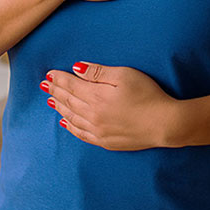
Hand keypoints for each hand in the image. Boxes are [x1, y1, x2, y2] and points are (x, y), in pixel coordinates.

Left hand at [41, 62, 180, 150]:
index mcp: (96, 96)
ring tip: (51, 101)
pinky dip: (70, 127)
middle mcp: (93, 115)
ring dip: (60, 108)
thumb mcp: (125, 75)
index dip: (59, 79)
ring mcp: (98, 130)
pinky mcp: (105, 141)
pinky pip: (81, 134)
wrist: (164, 124)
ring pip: (72, 117)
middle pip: (69, 101)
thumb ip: (98, 72)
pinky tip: (65, 122)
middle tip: (44, 86)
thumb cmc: (149, 95)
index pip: (71, 85)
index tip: (49, 74)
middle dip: (56, 91)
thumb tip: (76, 69)